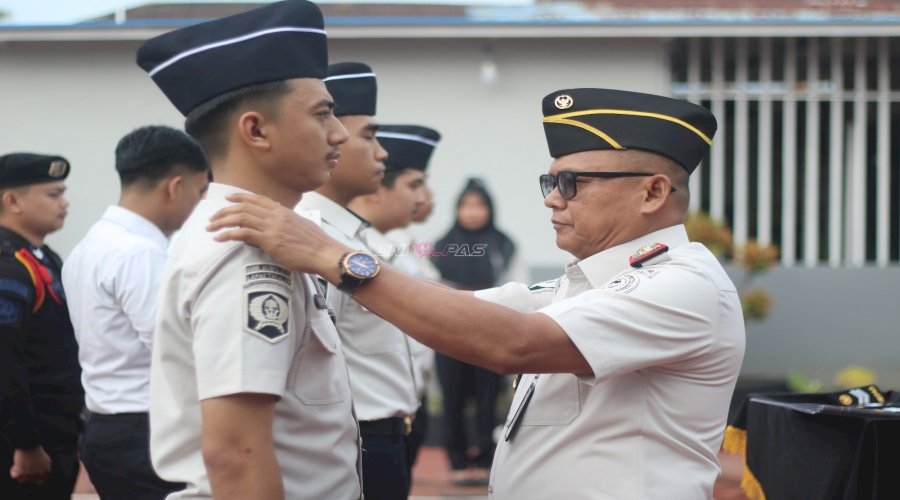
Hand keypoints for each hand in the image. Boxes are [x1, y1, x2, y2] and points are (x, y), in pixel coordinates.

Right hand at [10, 446, 50, 484]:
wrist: (29, 444)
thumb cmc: (36, 450)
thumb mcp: (45, 460)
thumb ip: (43, 469)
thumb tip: (39, 477)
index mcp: (47, 471)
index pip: (41, 481)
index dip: (35, 477)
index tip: (31, 473)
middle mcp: (39, 474)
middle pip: (30, 480)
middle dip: (27, 475)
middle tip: (25, 466)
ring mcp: (30, 474)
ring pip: (22, 479)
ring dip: (20, 473)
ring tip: (20, 464)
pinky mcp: (21, 473)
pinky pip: (15, 476)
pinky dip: (13, 471)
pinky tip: (16, 465)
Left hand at [207, 193, 348, 277]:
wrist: (324, 253)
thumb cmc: (316, 243)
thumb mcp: (301, 225)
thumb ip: (287, 221)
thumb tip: (278, 221)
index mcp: (283, 211)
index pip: (257, 199)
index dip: (240, 197)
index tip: (228, 198)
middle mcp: (276, 215)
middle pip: (244, 207)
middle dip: (224, 211)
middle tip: (213, 218)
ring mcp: (272, 227)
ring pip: (240, 218)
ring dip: (222, 222)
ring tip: (211, 228)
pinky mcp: (269, 240)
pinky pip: (243, 233)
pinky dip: (228, 234)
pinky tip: (219, 238)